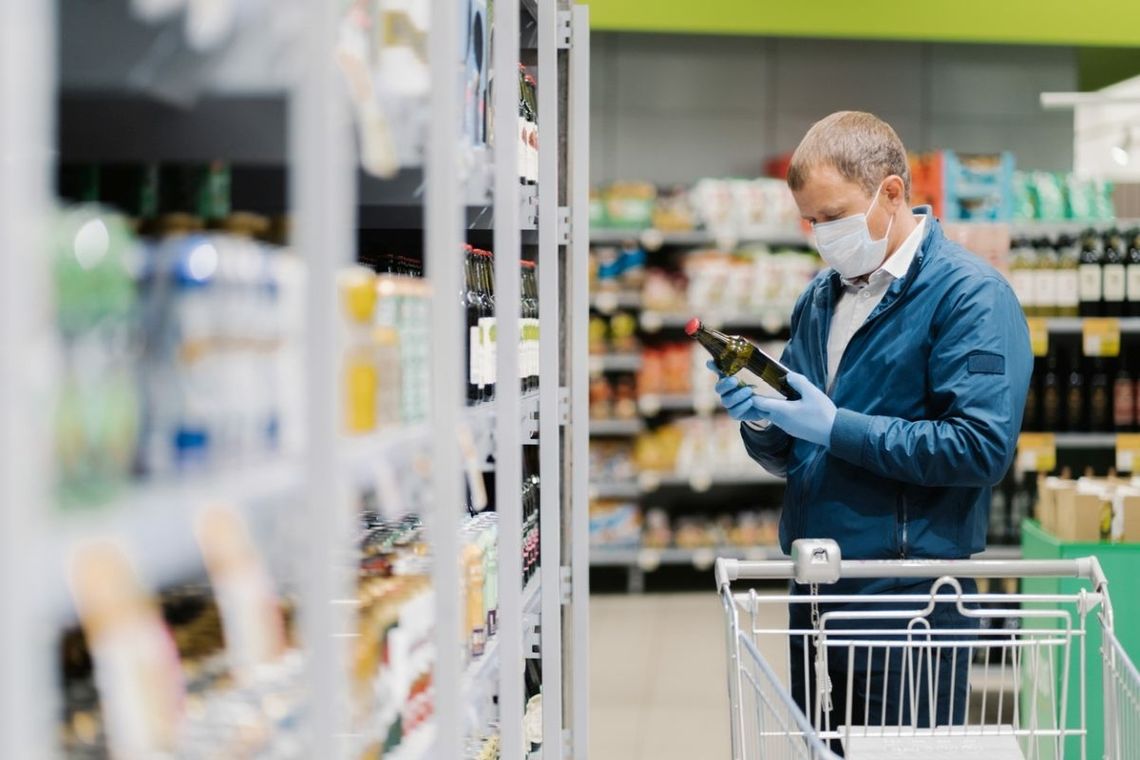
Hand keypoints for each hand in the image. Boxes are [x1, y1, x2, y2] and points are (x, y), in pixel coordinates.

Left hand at [709, 362, 835, 446]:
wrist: (834, 433)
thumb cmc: (823, 413)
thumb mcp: (812, 392)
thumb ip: (798, 382)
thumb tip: (787, 375)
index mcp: (782, 410)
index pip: (757, 402)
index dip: (750, 394)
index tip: (748, 384)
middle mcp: (779, 420)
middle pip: (760, 409)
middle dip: (755, 399)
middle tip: (752, 386)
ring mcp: (784, 426)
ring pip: (768, 414)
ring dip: (765, 404)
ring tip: (765, 392)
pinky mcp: (790, 429)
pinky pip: (776, 418)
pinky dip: (773, 410)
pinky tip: (781, 402)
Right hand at [709, 362, 766, 422]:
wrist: (765, 406)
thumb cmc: (761, 388)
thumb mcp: (760, 377)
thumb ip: (756, 367)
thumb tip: (761, 351)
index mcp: (729, 378)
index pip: (717, 370)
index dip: (713, 366)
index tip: (710, 362)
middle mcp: (725, 391)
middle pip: (719, 388)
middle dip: (726, 384)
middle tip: (735, 380)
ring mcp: (728, 403)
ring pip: (727, 400)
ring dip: (738, 395)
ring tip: (749, 391)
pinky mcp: (734, 413)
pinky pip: (734, 411)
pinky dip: (742, 406)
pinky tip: (751, 401)